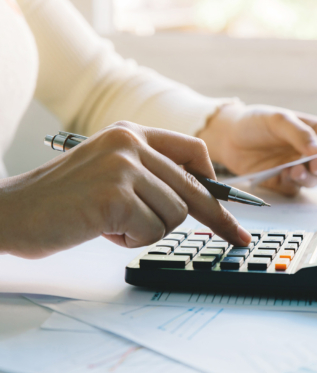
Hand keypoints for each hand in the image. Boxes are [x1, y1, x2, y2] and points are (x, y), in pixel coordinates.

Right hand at [0, 121, 250, 258]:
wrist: (11, 212)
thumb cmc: (64, 199)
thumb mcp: (111, 171)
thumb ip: (151, 175)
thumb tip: (200, 195)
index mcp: (132, 132)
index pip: (193, 152)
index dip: (216, 184)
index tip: (231, 209)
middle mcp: (130, 142)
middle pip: (193, 188)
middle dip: (216, 218)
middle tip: (238, 238)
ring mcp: (122, 166)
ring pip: (174, 214)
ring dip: (148, 230)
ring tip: (114, 223)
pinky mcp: (114, 195)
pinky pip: (151, 231)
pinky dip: (132, 240)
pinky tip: (103, 229)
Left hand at [198, 103, 316, 195]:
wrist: (227, 137)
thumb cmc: (254, 122)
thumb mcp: (278, 120)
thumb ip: (299, 134)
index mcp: (314, 133)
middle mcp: (308, 152)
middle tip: (315, 165)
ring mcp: (296, 167)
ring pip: (314, 180)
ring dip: (309, 178)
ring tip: (295, 170)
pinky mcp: (282, 181)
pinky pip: (294, 188)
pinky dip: (292, 184)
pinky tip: (284, 175)